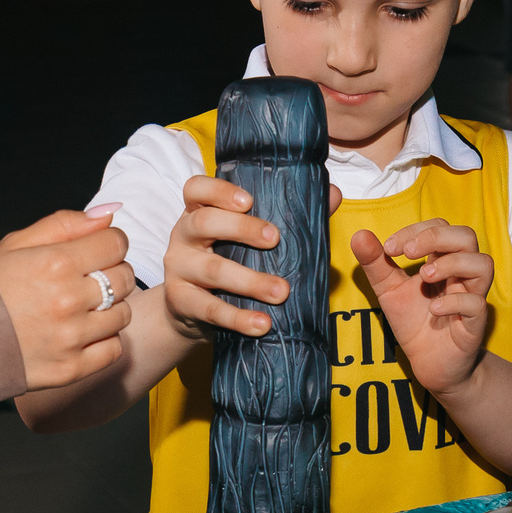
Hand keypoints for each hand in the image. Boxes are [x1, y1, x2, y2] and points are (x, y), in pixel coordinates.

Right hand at [0, 208, 135, 388]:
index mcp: (56, 263)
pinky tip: (81, 334)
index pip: (116, 243)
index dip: (107, 244)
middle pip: (125, 277)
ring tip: (79, 309)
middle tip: (85, 280)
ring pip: (123, 314)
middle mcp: (67, 300)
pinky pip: (114, 349)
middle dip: (111, 273)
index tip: (93, 252)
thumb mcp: (16, 244)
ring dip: (108, 308)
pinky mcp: (71, 369)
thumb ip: (66, 224)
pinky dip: (104, 341)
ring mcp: (71, 338)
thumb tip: (110, 213)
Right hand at [160, 175, 346, 341]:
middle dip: (241, 228)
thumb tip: (334, 194)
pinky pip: (209, 309)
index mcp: (199, 211)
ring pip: (211, 269)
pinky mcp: (180, 302)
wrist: (192, 310)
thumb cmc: (229, 259)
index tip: (248, 199)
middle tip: (275, 239)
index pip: (196, 189)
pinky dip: (237, 317)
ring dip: (248, 281)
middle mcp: (183, 235)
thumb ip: (289, 214)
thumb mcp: (248, 236)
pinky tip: (261, 324)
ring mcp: (177, 269)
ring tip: (281, 292)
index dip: (218, 190)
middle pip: (204, 222)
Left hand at [351, 219, 493, 398]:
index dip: (416, 230)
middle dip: (436, 238)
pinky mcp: (475, 323)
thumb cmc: (413, 321)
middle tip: (409, 253)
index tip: (389, 248)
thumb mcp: (389, 290)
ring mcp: (472, 296)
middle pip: (467, 236)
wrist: (428, 363)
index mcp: (442, 260)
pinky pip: (477, 303)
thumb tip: (358, 234)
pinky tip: (433, 309)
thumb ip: (376, 263)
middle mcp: (461, 274)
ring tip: (423, 277)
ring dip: (451, 264)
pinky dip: (454, 301)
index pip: (439, 227)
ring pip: (483, 264)